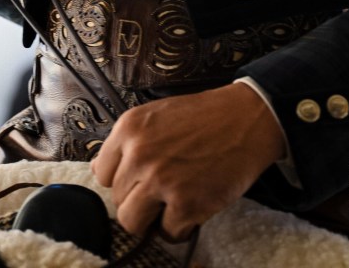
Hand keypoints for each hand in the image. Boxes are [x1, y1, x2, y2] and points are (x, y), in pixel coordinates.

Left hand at [91, 82, 284, 240]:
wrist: (246, 118)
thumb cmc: (203, 117)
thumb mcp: (156, 115)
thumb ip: (129, 142)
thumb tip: (103, 170)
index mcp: (129, 128)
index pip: (102, 173)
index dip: (122, 180)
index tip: (137, 180)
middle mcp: (140, 154)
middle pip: (117, 200)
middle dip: (139, 199)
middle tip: (163, 189)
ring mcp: (162, 180)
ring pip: (132, 222)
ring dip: (152, 218)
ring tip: (172, 203)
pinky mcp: (186, 204)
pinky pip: (167, 233)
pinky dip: (181, 226)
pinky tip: (194, 204)